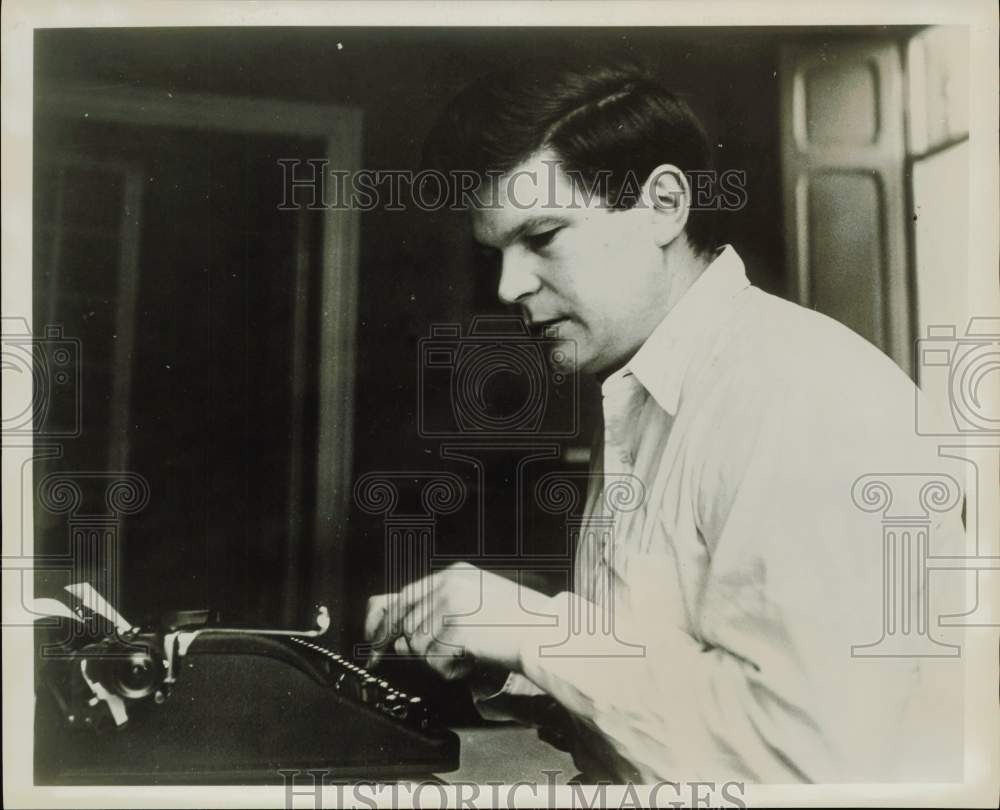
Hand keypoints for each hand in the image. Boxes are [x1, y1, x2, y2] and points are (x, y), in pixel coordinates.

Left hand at [364, 562, 551, 679]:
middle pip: (408, 621)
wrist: (544, 632)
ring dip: (435, 659)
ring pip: (418, 642)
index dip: (390, 622)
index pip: (407, 596)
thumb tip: (399, 642)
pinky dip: (447, 669)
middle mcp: (448, 584)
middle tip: (425, 656)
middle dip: (411, 645)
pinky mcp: (454, 628)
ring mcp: (450, 604)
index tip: (381, 643)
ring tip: (464, 656)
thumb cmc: (516, 623)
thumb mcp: (476, 608)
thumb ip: (437, 619)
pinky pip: (433, 658)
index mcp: (454, 573)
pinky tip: (469, 661)